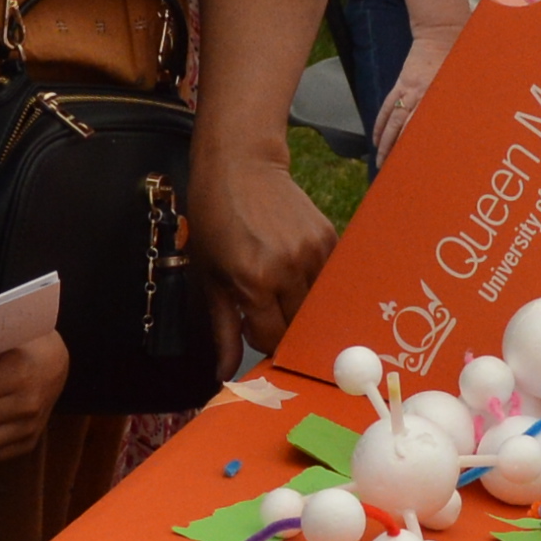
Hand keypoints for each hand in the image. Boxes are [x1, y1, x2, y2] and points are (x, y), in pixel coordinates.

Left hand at [186, 134, 336, 364]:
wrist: (241, 166)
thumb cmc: (216, 220)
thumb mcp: (211, 278)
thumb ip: (223, 329)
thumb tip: (224, 375)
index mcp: (254, 280)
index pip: (272, 338)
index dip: (261, 340)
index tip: (252, 326)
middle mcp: (288, 268)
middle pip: (299, 326)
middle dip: (283, 327)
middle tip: (266, 310)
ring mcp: (313, 252)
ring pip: (317, 306)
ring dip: (300, 306)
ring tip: (279, 288)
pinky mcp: (329, 239)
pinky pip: (328, 281)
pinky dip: (313, 285)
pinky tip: (293, 270)